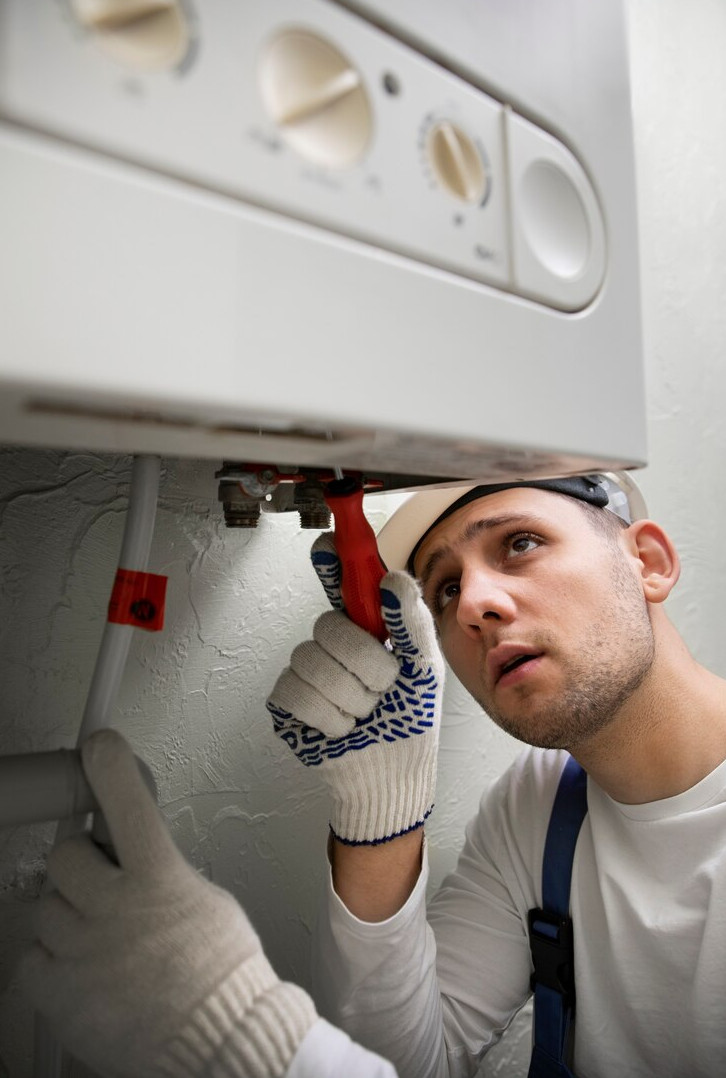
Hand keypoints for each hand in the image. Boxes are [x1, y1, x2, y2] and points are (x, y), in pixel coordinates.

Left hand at [20, 729, 315, 1077]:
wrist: (220, 1043)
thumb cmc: (222, 975)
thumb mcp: (205, 899)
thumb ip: (164, 871)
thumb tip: (137, 855)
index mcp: (160, 877)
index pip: (126, 800)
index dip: (109, 764)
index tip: (100, 745)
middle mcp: (116, 906)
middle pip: (64, 854)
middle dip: (80, 864)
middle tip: (100, 882)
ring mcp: (84, 950)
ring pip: (44, 905)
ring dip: (67, 914)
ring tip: (98, 937)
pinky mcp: (61, 992)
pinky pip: (31, 957)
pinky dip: (50, 960)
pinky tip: (81, 967)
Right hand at [266, 533, 443, 844]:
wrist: (393, 776)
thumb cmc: (411, 720)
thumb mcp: (424, 668)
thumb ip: (411, 622)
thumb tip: (391, 580)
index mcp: (364, 628)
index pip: (339, 584)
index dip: (331, 562)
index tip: (329, 546)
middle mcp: (330, 645)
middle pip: (328, 626)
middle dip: (365, 662)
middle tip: (383, 686)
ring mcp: (305, 672)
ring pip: (312, 661)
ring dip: (351, 696)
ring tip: (365, 712)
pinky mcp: (287, 703)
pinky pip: (295, 692)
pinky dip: (329, 716)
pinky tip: (342, 727)